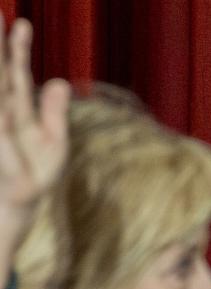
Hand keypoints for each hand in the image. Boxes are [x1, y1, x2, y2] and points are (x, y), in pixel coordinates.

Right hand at [0, 12, 68, 212]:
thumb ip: (55, 112)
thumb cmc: (39, 171)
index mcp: (21, 106)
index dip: (19, 48)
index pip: (18, 71)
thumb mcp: (55, 140)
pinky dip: (2, 106)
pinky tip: (5, 98)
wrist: (23, 198)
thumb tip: (60, 81)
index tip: (22, 23)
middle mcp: (3, 108)